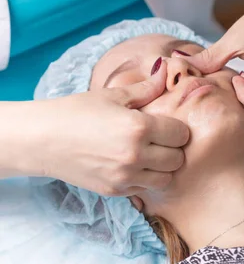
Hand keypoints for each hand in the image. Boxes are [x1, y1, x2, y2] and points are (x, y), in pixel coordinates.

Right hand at [33, 61, 188, 195]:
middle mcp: (135, 155)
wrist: (43, 139)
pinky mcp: (114, 191)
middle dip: (174, 148)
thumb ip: (146, 88)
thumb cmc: (77, 111)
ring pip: (166, 179)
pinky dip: (145, 179)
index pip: (181, 134)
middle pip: (178, 159)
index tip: (167, 124)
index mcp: (138, 127)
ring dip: (163, 167)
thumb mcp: (113, 95)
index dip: (177, 128)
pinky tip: (133, 165)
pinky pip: (145, 190)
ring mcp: (125, 177)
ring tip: (150, 154)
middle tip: (161, 139)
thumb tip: (166, 71)